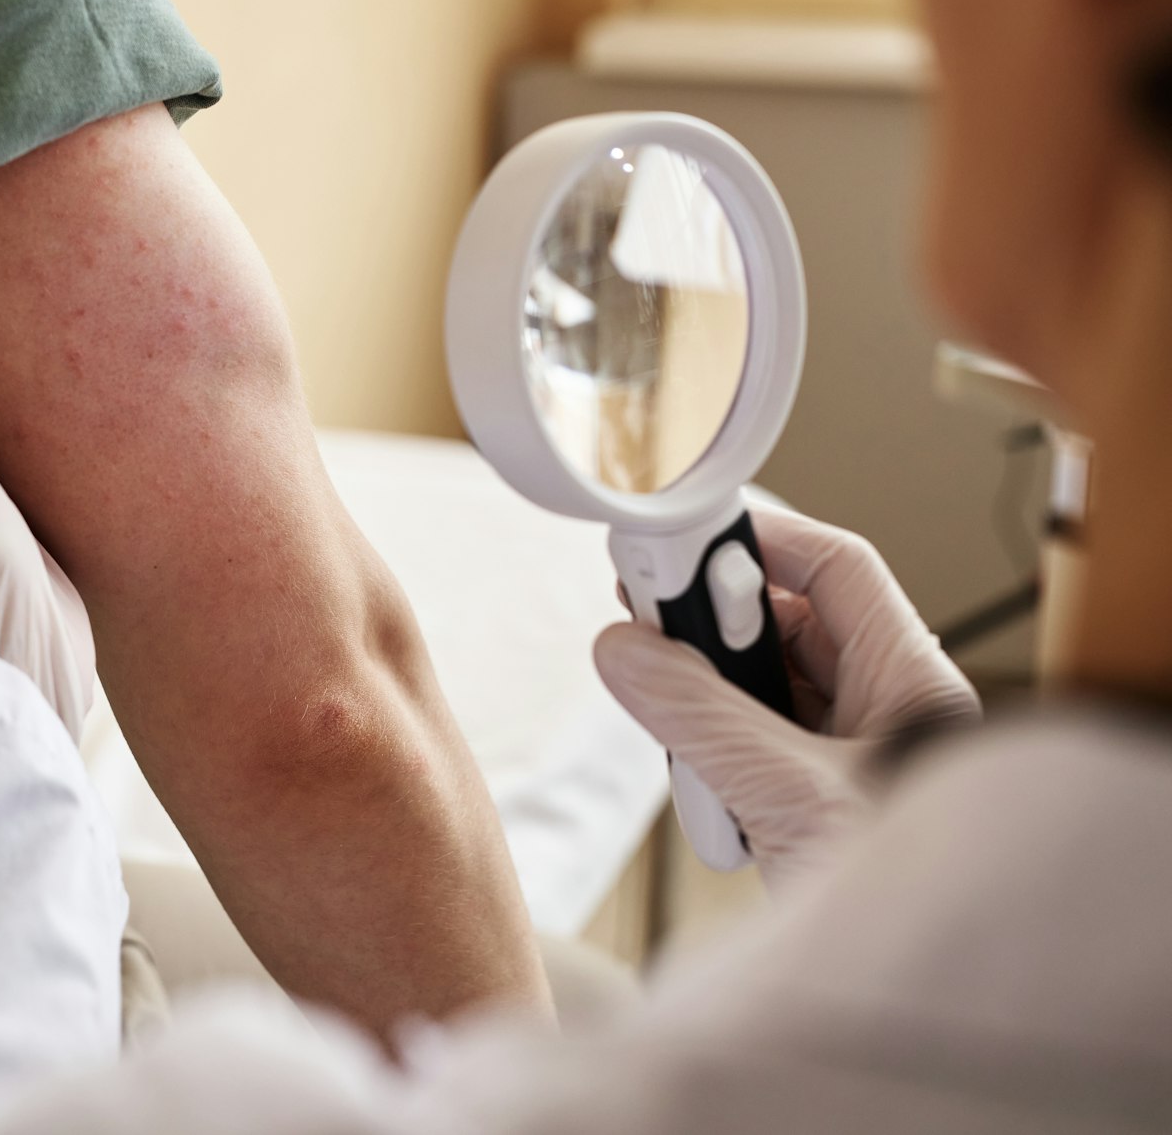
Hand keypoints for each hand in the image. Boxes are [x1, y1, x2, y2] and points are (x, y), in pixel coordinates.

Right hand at [594, 506, 981, 884]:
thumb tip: (623, 649)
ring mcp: (840, 756)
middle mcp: (881, 709)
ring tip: (680, 733)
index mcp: (911, 684)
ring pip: (752, 687)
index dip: (758, 539)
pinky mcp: (803, 800)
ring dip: (702, 705)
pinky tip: (708, 795)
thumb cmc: (903, 900)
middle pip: (781, 623)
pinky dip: (708, 761)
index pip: (835, 569)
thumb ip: (698, 715)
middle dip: (710, 625)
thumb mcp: (789, 795)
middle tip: (644, 615)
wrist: (910, 999)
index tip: (681, 536)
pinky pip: (741, 747)